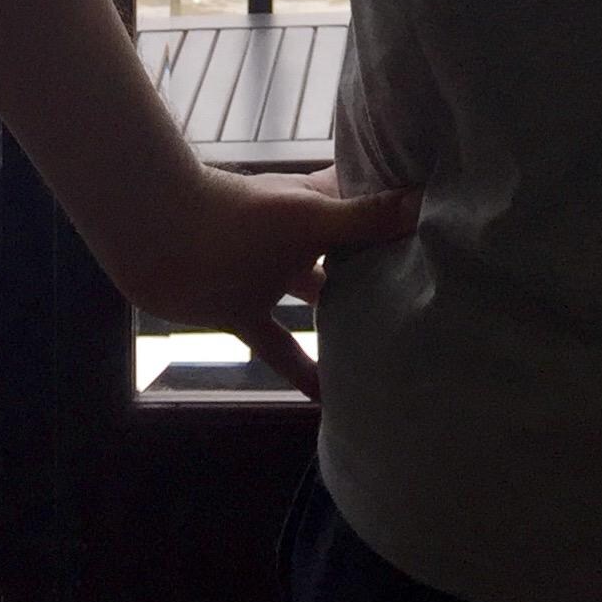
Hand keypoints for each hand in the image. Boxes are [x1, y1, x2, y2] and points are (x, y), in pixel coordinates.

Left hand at [122, 166, 417, 398]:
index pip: (369, 202)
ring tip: (387, 341)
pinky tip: (325, 399)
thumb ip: (365, 218)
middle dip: (379, 268)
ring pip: (317, 296)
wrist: (159, 239)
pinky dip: (301, 368)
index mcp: (317, 204)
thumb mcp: (310, 221)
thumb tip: (426, 203)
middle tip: (427, 294)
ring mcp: (270, 275)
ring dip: (343, 314)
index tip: (441, 229)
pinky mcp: (244, 310)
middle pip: (347, 252)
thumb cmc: (239, 219)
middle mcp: (299, 237)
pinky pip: (280, 345)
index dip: (400, 211)